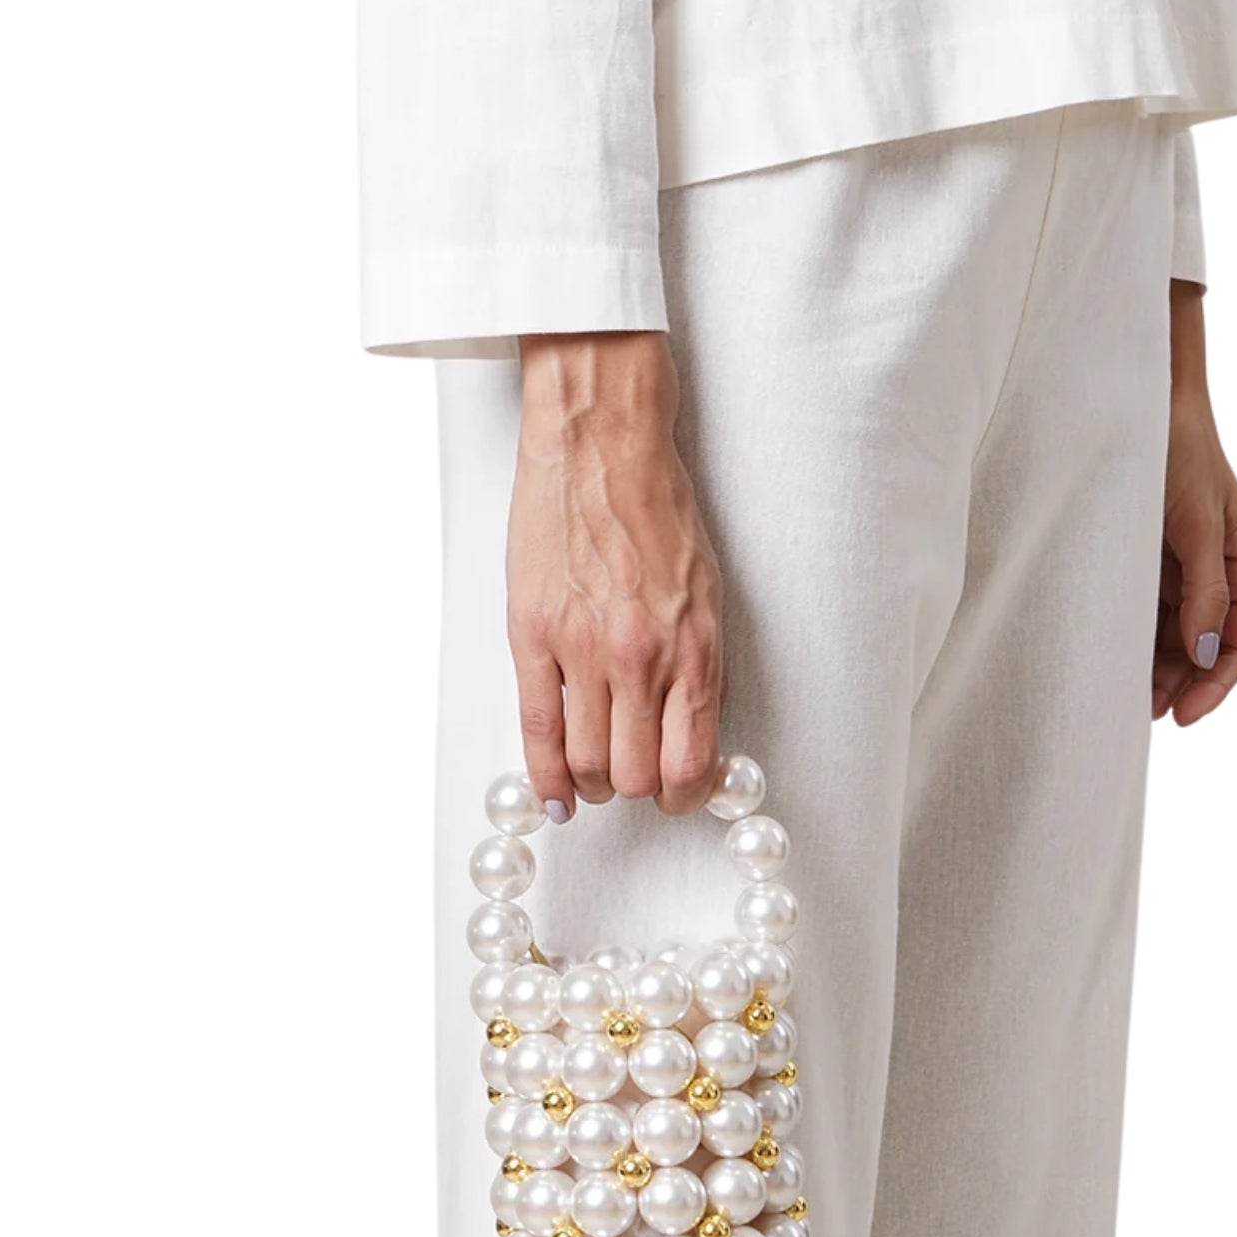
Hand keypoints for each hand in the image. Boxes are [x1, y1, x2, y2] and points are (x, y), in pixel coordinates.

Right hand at [507, 330, 723, 816]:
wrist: (602, 442)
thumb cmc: (657, 506)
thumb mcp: (705, 589)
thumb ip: (698, 661)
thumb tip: (690, 730)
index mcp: (693, 647)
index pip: (690, 763)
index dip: (683, 794)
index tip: (677, 791)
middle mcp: (640, 658)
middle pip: (635, 775)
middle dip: (635, 787)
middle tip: (632, 776)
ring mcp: (582, 649)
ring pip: (588, 763)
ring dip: (593, 781)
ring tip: (593, 772)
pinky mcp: (532, 635)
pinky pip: (537, 729)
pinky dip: (546, 774)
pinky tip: (555, 794)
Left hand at [1155, 283, 1236, 725]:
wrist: (1143, 402)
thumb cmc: (1182, 456)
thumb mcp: (1198, 526)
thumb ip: (1205, 590)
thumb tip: (1205, 652)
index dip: (1214, 686)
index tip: (1181, 716)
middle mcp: (1213, 573)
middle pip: (1201, 648)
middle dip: (1177, 684)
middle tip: (1138, 713)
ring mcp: (1178, 567)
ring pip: (1169, 635)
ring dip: (1151, 667)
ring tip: (1118, 695)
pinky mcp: (1143, 558)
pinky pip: (1142, 609)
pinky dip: (1130, 636)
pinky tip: (1106, 655)